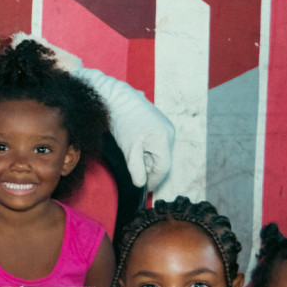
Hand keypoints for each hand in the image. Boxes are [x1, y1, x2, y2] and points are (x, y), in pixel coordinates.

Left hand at [70, 66, 173, 191]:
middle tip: (134, 174)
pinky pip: (156, 143)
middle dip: (149, 170)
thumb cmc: (122, 120)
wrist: (116, 97)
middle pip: (162, 160)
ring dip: (147, 159)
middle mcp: (170, 133)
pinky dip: (147, 150)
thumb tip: (141, 184)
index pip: (163, 169)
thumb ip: (136, 168)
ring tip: (132, 158)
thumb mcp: (128, 149)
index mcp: (164, 139)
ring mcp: (165, 127)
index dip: (153, 181)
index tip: (144, 189)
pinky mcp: (159, 124)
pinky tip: (135, 148)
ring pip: (159, 152)